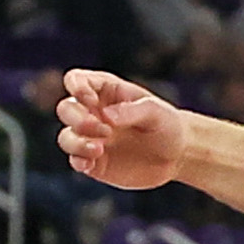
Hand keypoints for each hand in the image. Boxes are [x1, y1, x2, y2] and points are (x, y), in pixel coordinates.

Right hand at [55, 69, 184, 192]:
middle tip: (105, 131)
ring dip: (77, 142)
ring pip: (66, 137)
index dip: (76, 87)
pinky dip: (78, 160)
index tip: (91, 99)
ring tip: (99, 149)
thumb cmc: (167, 124)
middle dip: (78, 119)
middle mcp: (93, 113)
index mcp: (105, 91)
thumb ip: (131, 111)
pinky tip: (90, 163)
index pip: (76, 80)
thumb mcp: (156, 112)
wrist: (177, 154)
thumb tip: (106, 116)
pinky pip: (75, 160)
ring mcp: (92, 138)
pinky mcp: (94, 162)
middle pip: (66, 109)